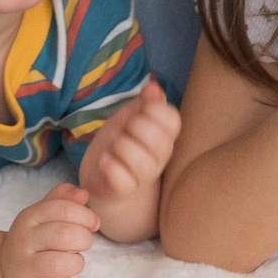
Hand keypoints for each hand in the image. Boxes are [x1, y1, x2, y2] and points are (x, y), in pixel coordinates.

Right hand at [1, 182, 97, 277]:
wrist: (3, 264)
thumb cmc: (33, 236)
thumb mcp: (42, 212)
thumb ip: (63, 199)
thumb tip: (83, 193)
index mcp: (30, 217)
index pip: (62, 209)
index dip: (85, 215)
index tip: (93, 223)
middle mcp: (24, 240)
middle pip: (64, 235)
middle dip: (84, 239)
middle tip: (84, 243)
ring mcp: (23, 266)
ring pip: (59, 264)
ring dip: (77, 263)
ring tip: (74, 261)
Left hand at [80, 78, 179, 203]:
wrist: (104, 176)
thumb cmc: (123, 142)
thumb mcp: (131, 116)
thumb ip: (144, 102)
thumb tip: (153, 87)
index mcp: (163, 135)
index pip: (173, 121)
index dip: (155, 109)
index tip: (139, 110)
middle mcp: (158, 158)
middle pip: (160, 142)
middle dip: (138, 127)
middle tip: (124, 127)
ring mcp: (142, 176)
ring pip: (143, 163)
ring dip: (123, 147)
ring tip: (113, 143)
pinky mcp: (123, 189)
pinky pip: (123, 181)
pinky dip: (111, 167)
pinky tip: (104, 159)